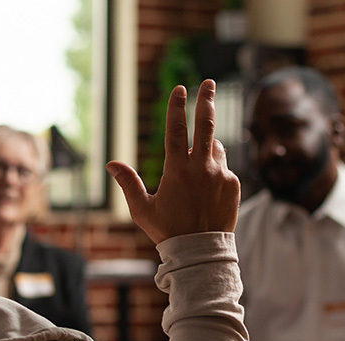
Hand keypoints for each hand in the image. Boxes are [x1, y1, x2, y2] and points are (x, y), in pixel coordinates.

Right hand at [107, 79, 240, 243]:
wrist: (201, 253)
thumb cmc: (168, 231)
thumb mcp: (142, 210)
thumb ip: (128, 184)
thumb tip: (111, 164)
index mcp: (177, 170)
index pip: (177, 129)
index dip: (177, 106)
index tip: (180, 88)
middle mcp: (201, 168)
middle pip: (206, 124)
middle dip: (206, 100)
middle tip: (209, 83)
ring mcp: (221, 175)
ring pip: (216, 147)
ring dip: (208, 146)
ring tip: (197, 165)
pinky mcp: (234, 184)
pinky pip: (224, 167)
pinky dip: (216, 169)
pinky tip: (207, 188)